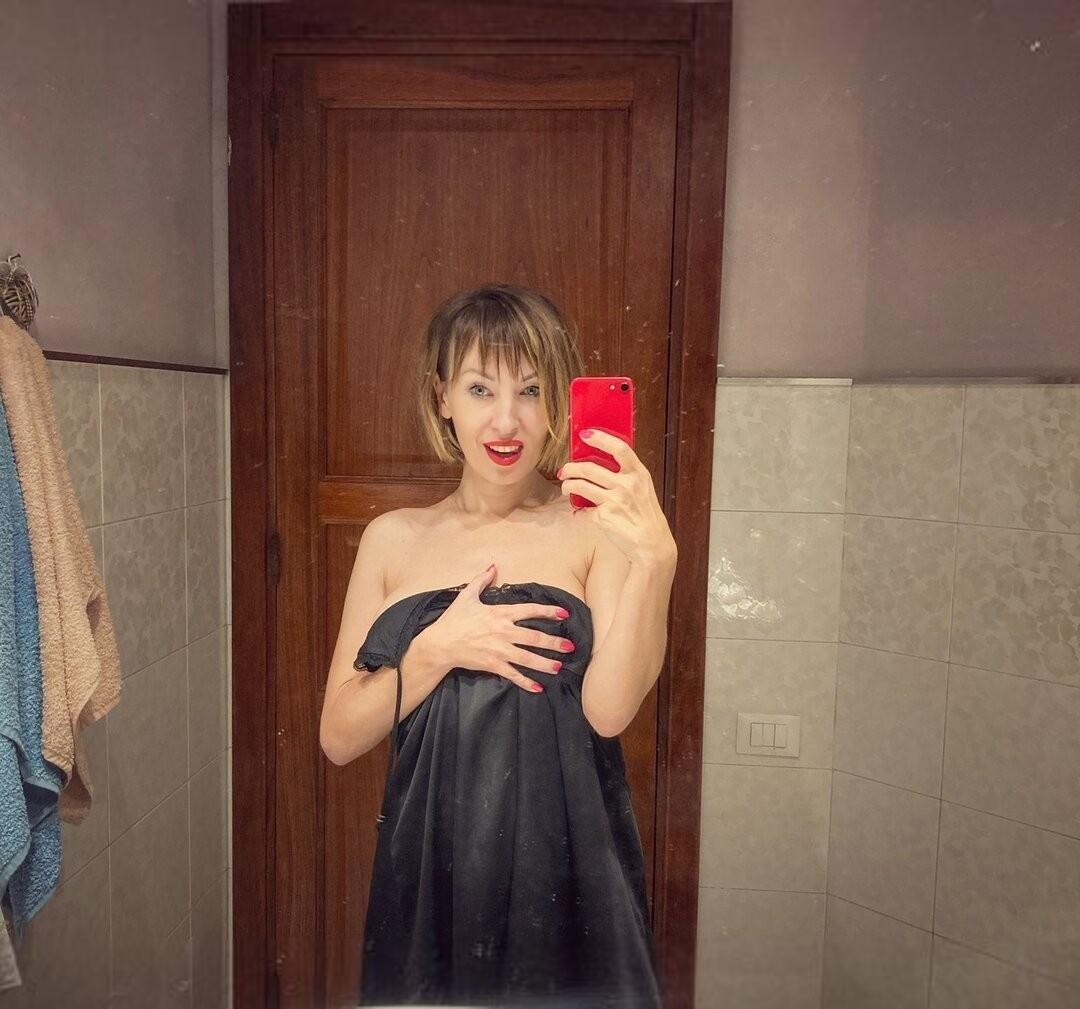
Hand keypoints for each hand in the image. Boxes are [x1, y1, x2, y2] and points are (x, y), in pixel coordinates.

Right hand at [423, 564, 574, 692]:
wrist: (440, 644)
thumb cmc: (454, 620)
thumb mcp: (466, 595)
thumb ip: (481, 580)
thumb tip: (492, 565)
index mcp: (499, 613)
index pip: (529, 610)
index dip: (548, 611)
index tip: (564, 613)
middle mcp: (503, 631)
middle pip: (534, 637)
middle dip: (554, 642)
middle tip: (570, 646)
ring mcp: (498, 650)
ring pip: (527, 658)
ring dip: (545, 663)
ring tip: (559, 667)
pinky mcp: (492, 664)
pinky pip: (512, 674)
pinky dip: (525, 682)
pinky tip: (538, 688)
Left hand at [557, 429, 677, 567]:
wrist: (652, 544)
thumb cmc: (646, 515)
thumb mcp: (643, 488)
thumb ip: (627, 474)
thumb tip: (602, 462)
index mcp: (638, 474)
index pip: (619, 448)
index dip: (600, 438)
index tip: (585, 434)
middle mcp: (626, 485)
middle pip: (590, 468)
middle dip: (571, 467)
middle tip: (564, 470)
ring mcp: (614, 501)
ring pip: (580, 486)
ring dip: (568, 485)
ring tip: (565, 487)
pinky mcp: (604, 517)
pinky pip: (583, 510)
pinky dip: (578, 511)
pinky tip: (579, 512)